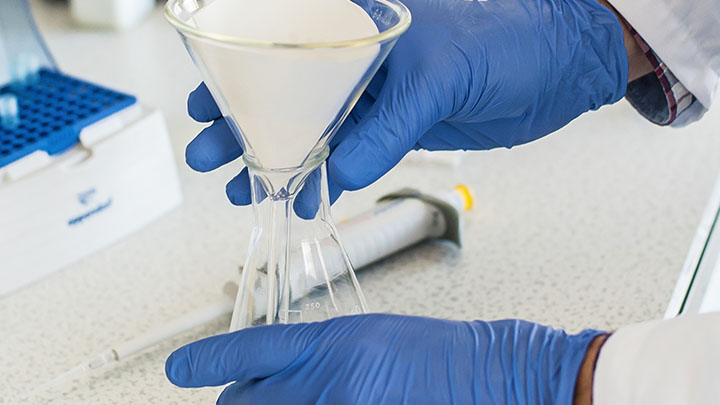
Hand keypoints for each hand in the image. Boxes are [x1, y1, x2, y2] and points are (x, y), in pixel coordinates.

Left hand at [166, 314, 604, 403]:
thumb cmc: (442, 356)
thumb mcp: (368, 342)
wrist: (496, 376)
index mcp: (331, 343)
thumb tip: (271, 384)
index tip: (178, 369)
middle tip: (247, 402)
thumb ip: (314, 363)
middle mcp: (327, 386)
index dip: (206, 360)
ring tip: (304, 400)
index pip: (248, 350)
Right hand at [185, 0, 627, 202]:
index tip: (210, 102)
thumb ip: (390, 125)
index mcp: (360, 23)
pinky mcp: (397, 124)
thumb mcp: (441, 76)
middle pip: (288, 91)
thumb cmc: (509, 40)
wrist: (558, 69)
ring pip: (315, 128)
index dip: (241, 75)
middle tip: (211, 151)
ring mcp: (377, 93)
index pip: (284, 45)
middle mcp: (361, 57)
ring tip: (243, 185)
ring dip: (279, 159)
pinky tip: (304, 193)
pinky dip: (326, 175)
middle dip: (247, 124)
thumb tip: (345, 169)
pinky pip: (350, 153)